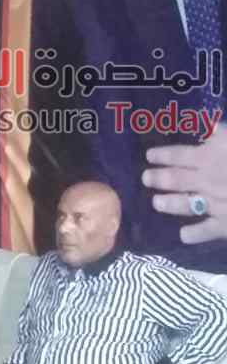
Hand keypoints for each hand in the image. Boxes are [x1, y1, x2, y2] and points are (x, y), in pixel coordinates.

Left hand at [143, 124, 226, 243]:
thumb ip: (223, 134)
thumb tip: (209, 127)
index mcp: (210, 155)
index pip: (178, 154)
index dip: (162, 155)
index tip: (149, 156)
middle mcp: (206, 180)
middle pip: (175, 179)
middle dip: (158, 178)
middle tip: (145, 178)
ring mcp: (215, 203)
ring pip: (184, 204)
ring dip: (168, 204)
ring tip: (156, 203)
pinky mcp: (225, 224)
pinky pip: (206, 230)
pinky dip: (193, 233)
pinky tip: (184, 235)